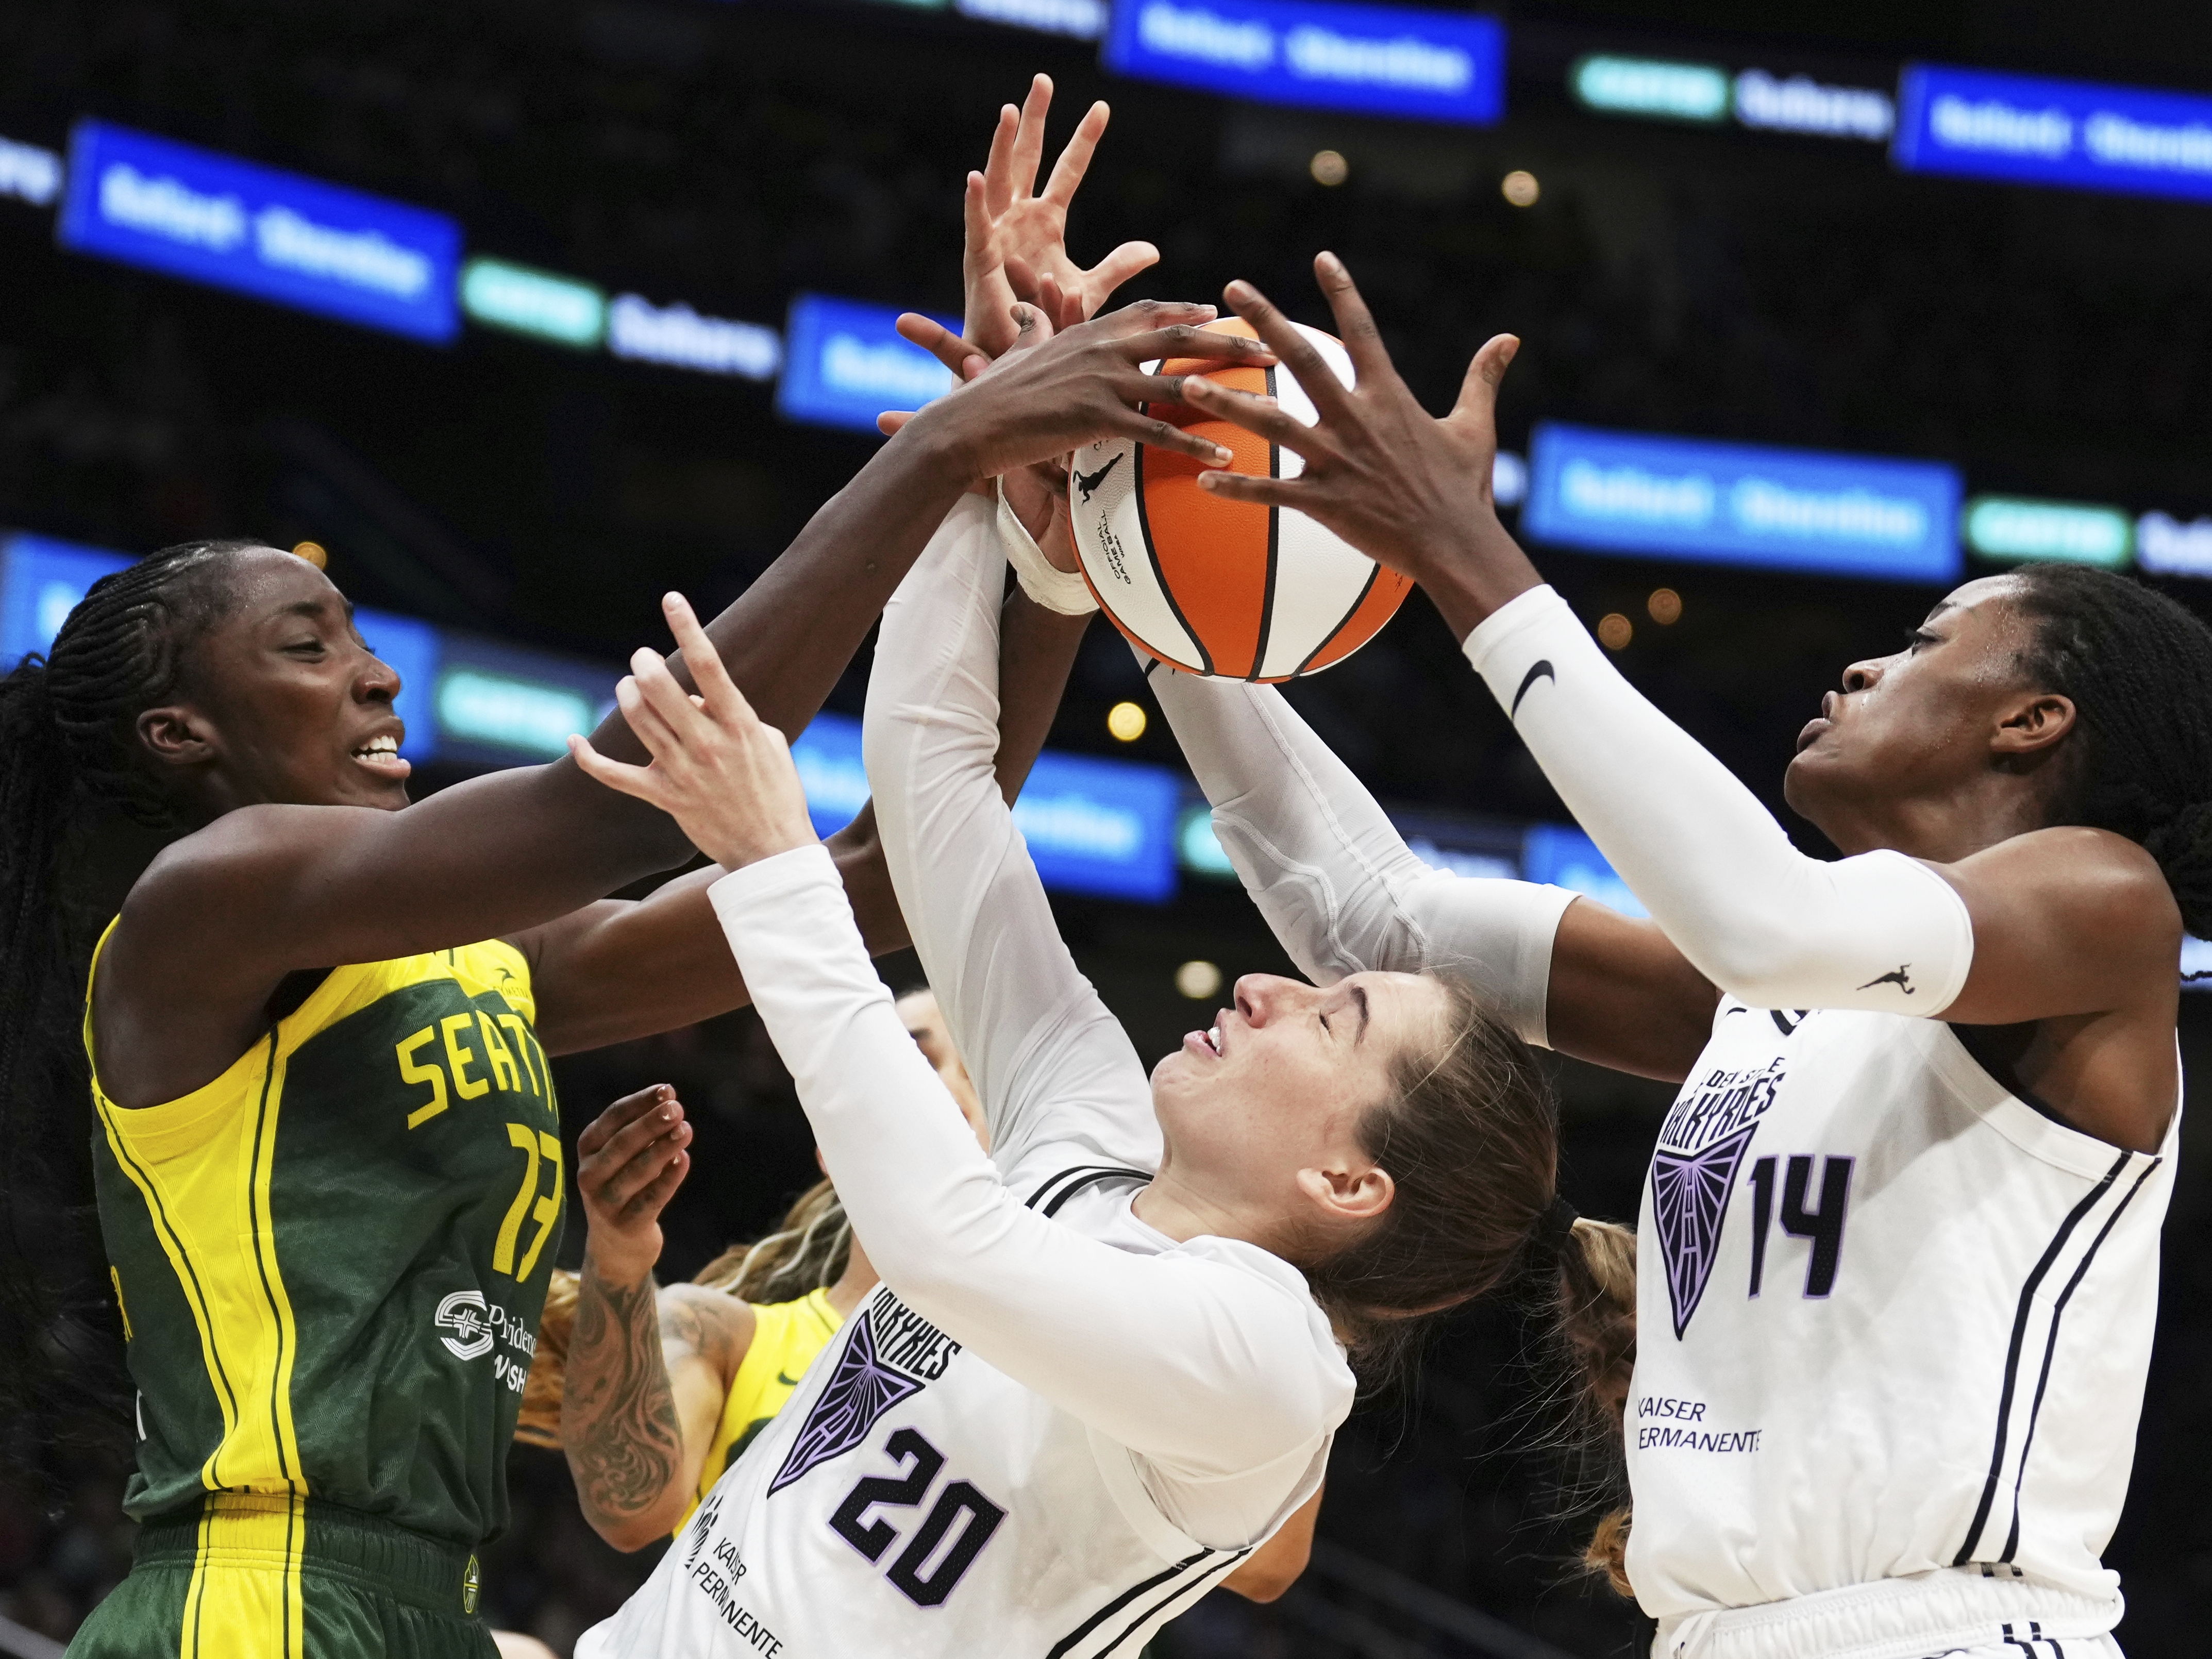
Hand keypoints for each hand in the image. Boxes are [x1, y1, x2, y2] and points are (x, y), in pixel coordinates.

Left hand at [570, 592, 818, 869]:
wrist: (772, 850)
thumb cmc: (778, 791)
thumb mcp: (768, 742)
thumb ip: (731, 713)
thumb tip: (693, 699)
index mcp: (739, 724)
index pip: (709, 666)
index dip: (688, 627)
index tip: (670, 599)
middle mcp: (708, 744)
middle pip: (660, 688)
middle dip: (644, 664)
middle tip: (642, 659)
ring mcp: (684, 772)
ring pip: (638, 719)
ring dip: (626, 694)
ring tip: (629, 687)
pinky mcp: (665, 797)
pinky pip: (616, 776)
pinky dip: (589, 758)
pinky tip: (572, 739)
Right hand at [576, 1084, 691, 1284]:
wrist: (616, 1246)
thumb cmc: (625, 1185)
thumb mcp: (623, 1156)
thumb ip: (642, 1129)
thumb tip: (669, 1099)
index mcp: (587, 1149)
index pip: (612, 1119)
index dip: (640, 1103)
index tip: (667, 1090)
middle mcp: (589, 1175)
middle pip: (622, 1144)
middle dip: (651, 1123)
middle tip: (677, 1108)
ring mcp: (604, 1203)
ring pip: (637, 1171)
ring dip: (663, 1148)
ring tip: (686, 1130)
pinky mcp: (625, 1225)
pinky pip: (651, 1198)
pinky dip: (669, 1178)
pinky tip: (684, 1159)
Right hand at [901, 297, 1273, 485]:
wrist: (967, 425)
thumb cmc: (990, 392)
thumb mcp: (1017, 349)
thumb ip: (1033, 328)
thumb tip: (1029, 311)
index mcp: (1088, 332)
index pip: (1149, 312)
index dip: (1187, 310)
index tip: (1220, 309)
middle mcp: (1102, 349)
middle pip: (1180, 338)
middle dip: (1229, 342)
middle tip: (1271, 349)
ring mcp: (1102, 381)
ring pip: (1179, 382)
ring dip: (1227, 392)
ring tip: (1266, 405)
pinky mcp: (1097, 418)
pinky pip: (1157, 431)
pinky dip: (1192, 443)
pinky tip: (1222, 455)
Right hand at [963, 75, 1157, 358]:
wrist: (1017, 354)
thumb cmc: (1046, 321)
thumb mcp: (1089, 291)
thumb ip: (1117, 268)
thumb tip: (1153, 250)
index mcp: (1046, 222)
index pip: (1068, 171)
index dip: (1083, 141)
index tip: (1102, 108)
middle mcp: (1019, 220)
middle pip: (1027, 159)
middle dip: (1034, 121)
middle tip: (1043, 80)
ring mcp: (997, 235)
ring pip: (998, 180)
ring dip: (1002, 146)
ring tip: (1009, 111)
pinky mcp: (979, 259)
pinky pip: (976, 226)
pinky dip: (974, 203)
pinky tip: (974, 176)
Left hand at [1180, 252, 1542, 637]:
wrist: (1456, 546)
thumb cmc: (1463, 489)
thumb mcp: (1474, 426)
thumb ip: (1482, 377)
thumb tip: (1509, 338)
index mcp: (1388, 396)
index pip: (1362, 330)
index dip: (1343, 291)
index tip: (1321, 257)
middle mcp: (1356, 419)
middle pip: (1303, 359)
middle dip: (1266, 320)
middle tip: (1234, 287)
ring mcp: (1336, 460)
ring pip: (1271, 423)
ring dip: (1226, 402)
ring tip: (1185, 382)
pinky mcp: (1324, 502)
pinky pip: (1270, 492)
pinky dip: (1235, 486)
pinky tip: (1201, 479)